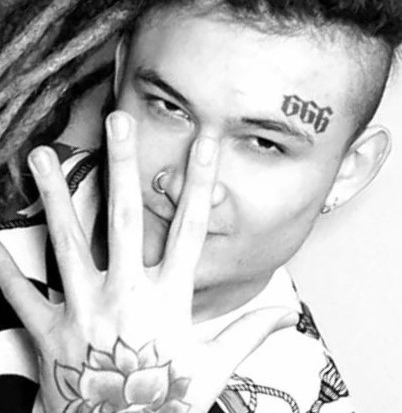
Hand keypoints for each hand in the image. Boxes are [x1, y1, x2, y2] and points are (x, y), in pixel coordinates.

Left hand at [0, 111, 297, 412]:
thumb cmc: (163, 404)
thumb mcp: (211, 369)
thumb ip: (247, 334)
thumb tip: (285, 312)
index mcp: (167, 302)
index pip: (189, 232)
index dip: (199, 186)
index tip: (203, 145)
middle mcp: (124, 298)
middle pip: (125, 220)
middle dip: (123, 166)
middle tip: (118, 120)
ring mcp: (81, 313)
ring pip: (67, 244)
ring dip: (55, 196)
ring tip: (41, 155)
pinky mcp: (47, 334)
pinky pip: (20, 295)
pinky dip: (5, 265)